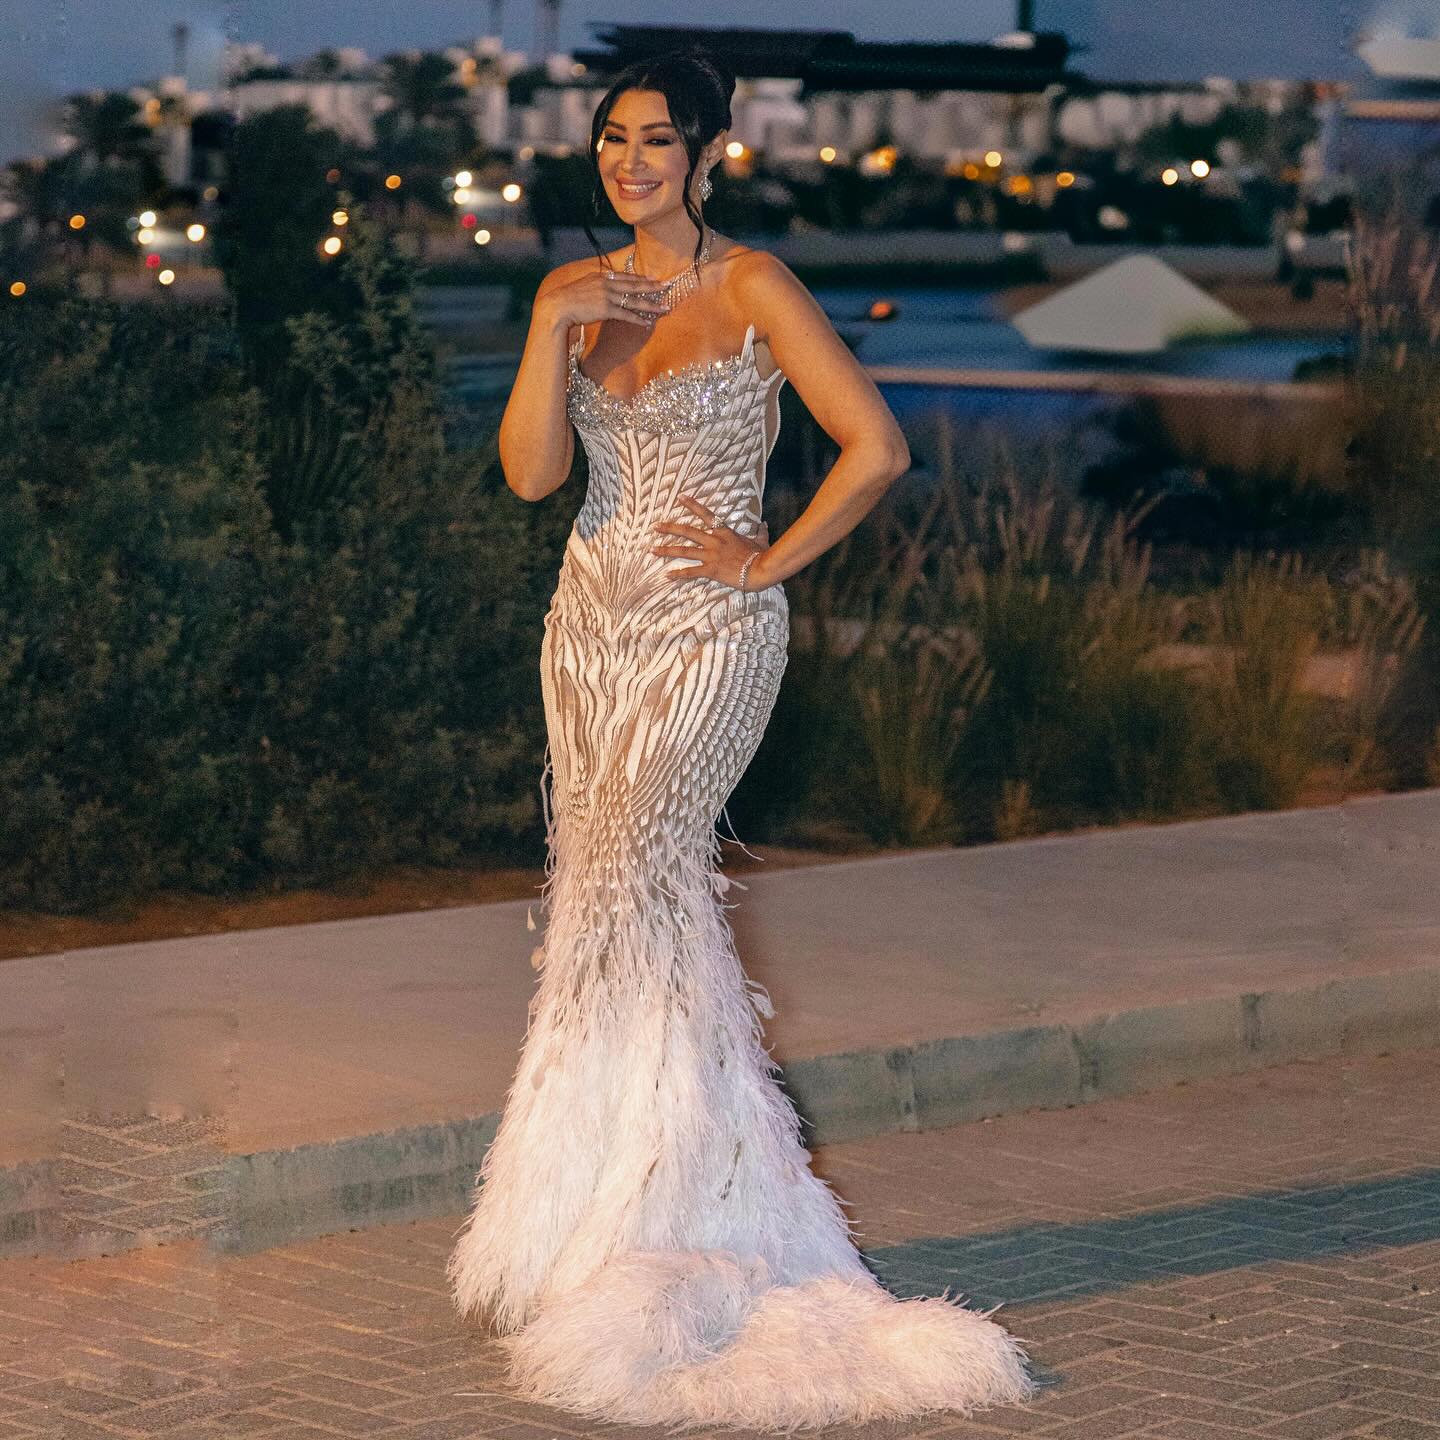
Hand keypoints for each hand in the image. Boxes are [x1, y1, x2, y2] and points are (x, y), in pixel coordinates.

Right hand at [537, 261, 667, 330]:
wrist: (557, 307)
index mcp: (602, 277)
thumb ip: (596, 287)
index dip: (641, 278)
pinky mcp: (606, 309)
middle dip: (653, 286)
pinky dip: (638, 319)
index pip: (626, 277)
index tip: (653, 278)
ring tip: (664, 308)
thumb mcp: (583, 287)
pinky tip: (647, 323)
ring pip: (634, 300)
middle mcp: (607, 284)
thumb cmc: (567, 300)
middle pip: (635, 285)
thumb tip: (604, 293)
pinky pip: (626, 314)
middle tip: (667, 286)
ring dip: (651, 305)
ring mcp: (607, 296)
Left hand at [652, 496, 769, 590]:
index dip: (692, 505)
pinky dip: (678, 574)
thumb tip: (763, 525)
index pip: (705, 514)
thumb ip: (759, 532)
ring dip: (667, 550)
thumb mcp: (760, 540)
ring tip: (652, 549)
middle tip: (655, 526)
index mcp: (724, 531)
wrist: (760, 569)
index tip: (679, 497)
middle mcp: (713, 541)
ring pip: (684, 551)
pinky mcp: (710, 570)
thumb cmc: (761, 554)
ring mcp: (711, 555)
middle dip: (669, 528)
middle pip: (687, 531)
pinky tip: (667, 575)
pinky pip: (691, 572)